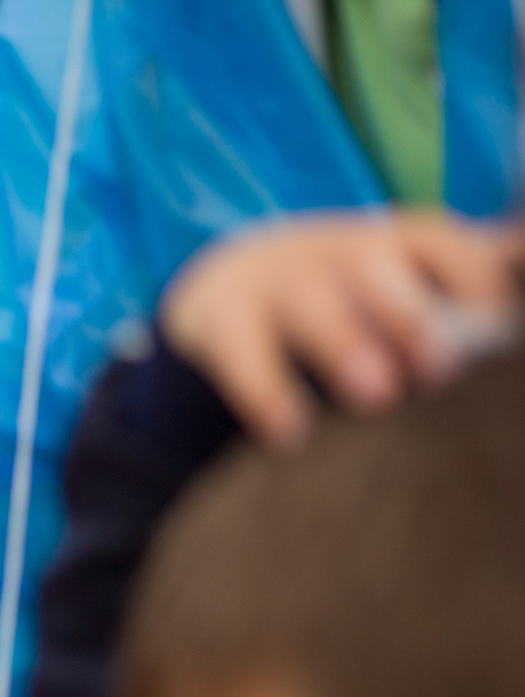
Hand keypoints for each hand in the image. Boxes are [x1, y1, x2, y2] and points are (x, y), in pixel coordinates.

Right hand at [160, 210, 522, 447]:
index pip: (436, 243)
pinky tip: (288, 436)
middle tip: (440, 370)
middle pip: (371, 270)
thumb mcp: (398, 271)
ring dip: (343, 345)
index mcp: (387, 243)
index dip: (467, 274)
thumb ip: (462, 271)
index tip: (494, 316)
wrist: (223, 284)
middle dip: (407, 316)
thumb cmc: (341, 292)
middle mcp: (331, 255)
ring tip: (375, 396)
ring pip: (309, 307)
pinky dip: (265, 394)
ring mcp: (272, 285)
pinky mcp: (219, 323)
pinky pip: (241, 357)